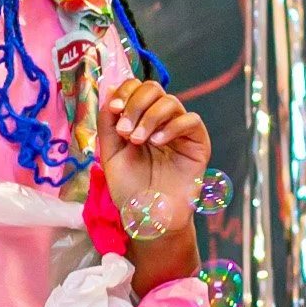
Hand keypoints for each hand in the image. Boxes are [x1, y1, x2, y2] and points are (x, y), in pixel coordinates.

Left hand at [96, 77, 210, 235]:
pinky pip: (191, 120)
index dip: (125, 92)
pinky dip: (172, 127)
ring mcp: (180, 131)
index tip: (114, 110)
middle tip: (125, 131)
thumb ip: (107, 123)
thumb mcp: (110, 154)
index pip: (136, 89)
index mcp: (139, 120)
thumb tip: (109, 89)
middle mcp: (161, 121)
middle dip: (135, 104)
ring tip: (138, 140)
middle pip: (154, 88)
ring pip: (171, 102)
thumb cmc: (129, 189)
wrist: (147, 217)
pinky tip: (158, 143)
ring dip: (149, 117)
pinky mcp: (198, 144)